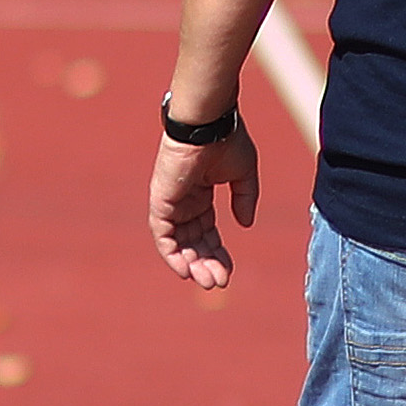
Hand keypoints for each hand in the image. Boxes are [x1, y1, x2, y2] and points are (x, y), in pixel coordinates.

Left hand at [147, 121, 257, 288]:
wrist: (208, 122)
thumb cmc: (226, 140)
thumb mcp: (243, 174)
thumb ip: (244, 199)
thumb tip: (245, 225)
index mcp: (201, 192)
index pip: (207, 230)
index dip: (218, 252)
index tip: (229, 271)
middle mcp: (184, 200)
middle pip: (193, 240)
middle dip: (206, 262)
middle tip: (219, 282)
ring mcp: (171, 201)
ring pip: (178, 242)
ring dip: (191, 264)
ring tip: (208, 281)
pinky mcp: (161, 201)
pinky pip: (163, 234)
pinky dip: (172, 254)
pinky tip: (185, 270)